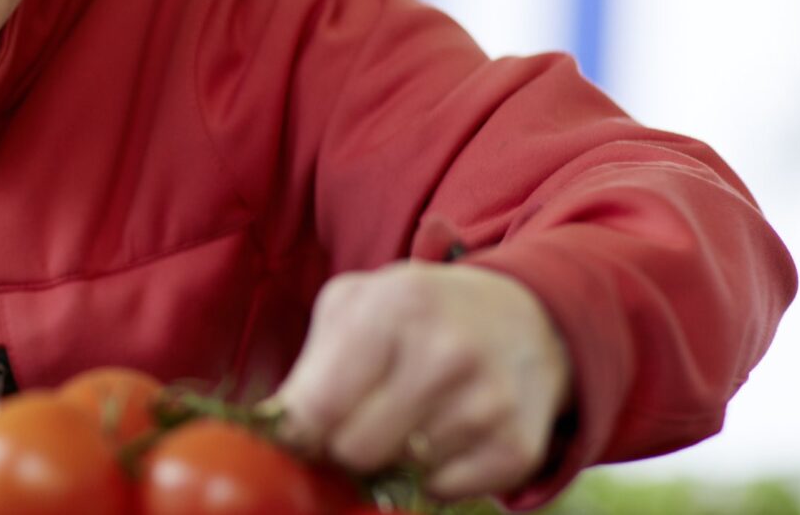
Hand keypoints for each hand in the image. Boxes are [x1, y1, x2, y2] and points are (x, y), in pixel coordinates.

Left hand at [271, 261, 571, 499]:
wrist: (526, 317)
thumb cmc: (420, 313)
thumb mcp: (356, 306)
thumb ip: (309, 366)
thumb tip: (273, 431)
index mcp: (395, 308)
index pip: (318, 407)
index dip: (300, 432)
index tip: (303, 429)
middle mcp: (447, 354)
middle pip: (354, 450)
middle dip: (343, 445)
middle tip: (359, 421)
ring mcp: (487, 404)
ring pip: (397, 475)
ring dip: (392, 457)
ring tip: (409, 417)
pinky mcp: (516, 448)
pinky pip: (441, 493)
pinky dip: (433, 475)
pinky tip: (445, 434)